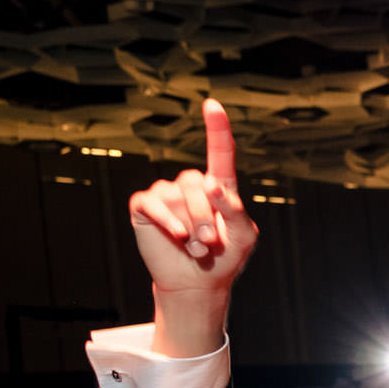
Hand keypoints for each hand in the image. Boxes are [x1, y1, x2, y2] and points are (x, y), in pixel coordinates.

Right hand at [128, 100, 256, 356]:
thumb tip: (212, 184)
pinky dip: (168, 221)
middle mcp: (191, 185)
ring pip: (176, 194)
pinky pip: (153, 203)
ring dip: (191, 224)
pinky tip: (178, 236)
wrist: (197, 282)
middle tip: (211, 243)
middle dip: (206, 215)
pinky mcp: (145, 207)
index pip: (218, 153)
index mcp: (219, 188)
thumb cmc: (224, 257)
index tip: (212, 104)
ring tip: (197, 247)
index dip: (216, 128)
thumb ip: (234, 209)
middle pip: (196, 181)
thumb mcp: (243, 236)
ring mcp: (166, 194)